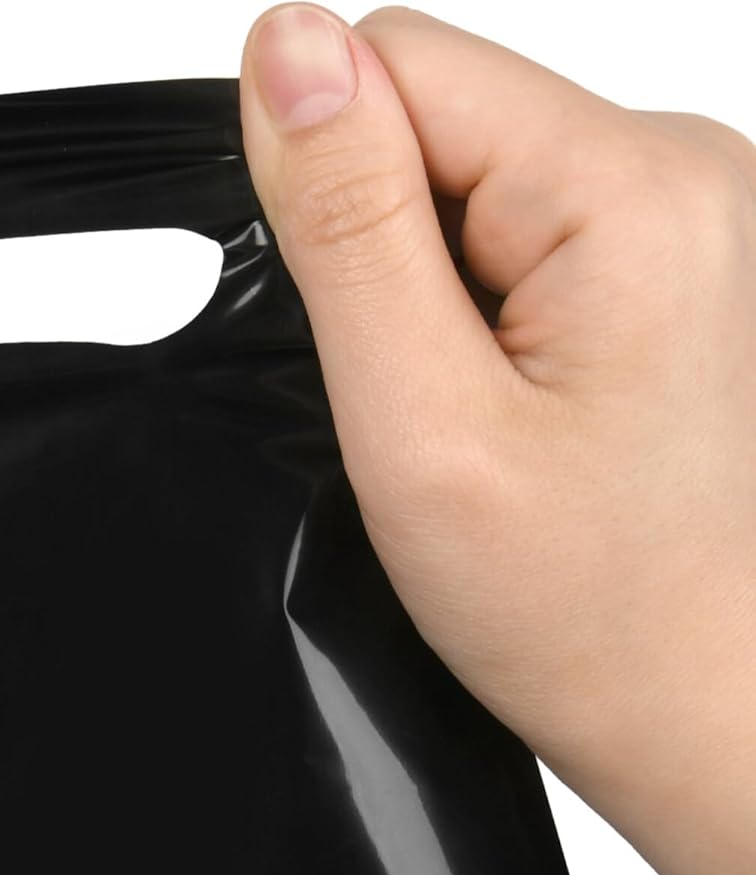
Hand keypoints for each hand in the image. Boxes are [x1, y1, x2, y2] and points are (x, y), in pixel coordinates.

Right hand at [239, 5, 755, 874]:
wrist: (703, 697)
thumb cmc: (587, 603)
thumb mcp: (421, 420)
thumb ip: (347, 223)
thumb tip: (283, 50)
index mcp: (631, 189)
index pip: (393, 63)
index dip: (327, 195)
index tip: (371, 335)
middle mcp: (684, 171)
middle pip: (434, 116)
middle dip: (387, 253)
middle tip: (435, 399)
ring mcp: (687, 213)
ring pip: (468, 180)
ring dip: (434, 294)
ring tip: (486, 413)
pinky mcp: (673, 257)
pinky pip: (517, 231)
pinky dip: (483, 314)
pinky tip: (521, 406)